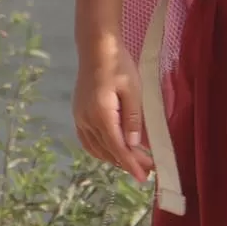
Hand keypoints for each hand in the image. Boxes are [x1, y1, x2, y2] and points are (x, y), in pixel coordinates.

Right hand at [72, 44, 152, 184]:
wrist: (96, 48)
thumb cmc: (118, 65)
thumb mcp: (133, 90)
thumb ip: (133, 119)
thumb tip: (134, 145)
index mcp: (101, 114)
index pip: (117, 148)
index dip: (131, 164)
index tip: (143, 177)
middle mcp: (87, 120)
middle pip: (108, 151)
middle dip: (128, 163)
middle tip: (148, 169)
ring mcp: (80, 118)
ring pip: (97, 148)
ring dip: (114, 158)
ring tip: (133, 163)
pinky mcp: (78, 114)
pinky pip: (88, 140)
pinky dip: (101, 150)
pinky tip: (112, 151)